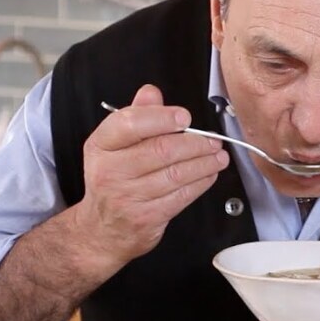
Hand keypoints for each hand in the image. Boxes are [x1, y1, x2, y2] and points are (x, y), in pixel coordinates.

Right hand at [72, 84, 229, 266]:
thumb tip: (150, 92)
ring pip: (176, 174)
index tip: (184, 117)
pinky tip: (209, 174)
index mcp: (101, 146)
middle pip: (161, 150)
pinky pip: (181, 196)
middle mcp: (110, 171)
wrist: (103, 229)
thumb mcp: (115, 145)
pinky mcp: (146, 217)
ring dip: (204, 163)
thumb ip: (137, 116)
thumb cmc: (114, 179)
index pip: (129, 124)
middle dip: (195, 143)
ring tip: (218, 155)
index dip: (161, 117)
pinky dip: (201, 183)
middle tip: (212, 139)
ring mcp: (127, 196)